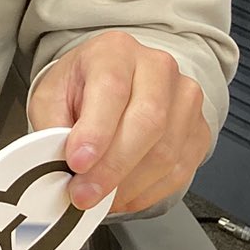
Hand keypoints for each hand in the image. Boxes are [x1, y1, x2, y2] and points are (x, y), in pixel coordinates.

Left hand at [28, 30, 209, 215]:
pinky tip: (124, 196)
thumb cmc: (82, 86)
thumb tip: (58, 165)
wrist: (111, 80)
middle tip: (85, 193)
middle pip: (148, 122)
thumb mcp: (52, 96)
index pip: (112, 89)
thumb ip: (52, 126)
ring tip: (100, 198)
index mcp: (115, 51)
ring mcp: (184, 98)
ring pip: (166, 152)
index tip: (77, 162)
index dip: (96, 132)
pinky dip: (148, 192)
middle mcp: (156, 68)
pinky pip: (179, 170)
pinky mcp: (198, 129)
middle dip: (113, 167)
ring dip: (129, 185)